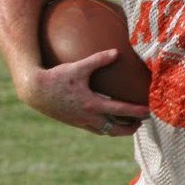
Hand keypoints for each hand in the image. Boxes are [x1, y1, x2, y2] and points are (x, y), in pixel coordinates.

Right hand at [19, 49, 149, 135]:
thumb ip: (98, 59)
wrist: (35, 91)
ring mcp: (81, 122)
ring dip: (119, 130)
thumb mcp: (78, 67)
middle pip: (116, 129)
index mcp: (92, 104)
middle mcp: (88, 117)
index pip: (121, 111)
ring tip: (129, 125)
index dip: (137, 112)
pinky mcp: (75, 122)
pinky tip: (109, 122)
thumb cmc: (56, 78)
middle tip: (142, 122)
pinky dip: (106, 128)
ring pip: (106, 132)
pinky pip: (95, 130)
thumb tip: (116, 52)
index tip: (149, 112)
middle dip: (131, 127)